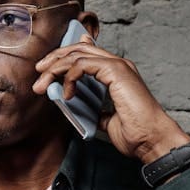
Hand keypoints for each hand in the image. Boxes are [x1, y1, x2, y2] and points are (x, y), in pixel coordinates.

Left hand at [33, 35, 189, 163]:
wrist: (151, 140)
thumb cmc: (135, 133)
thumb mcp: (107, 120)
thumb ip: (95, 109)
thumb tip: (80, 107)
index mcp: (117, 73)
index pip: (87, 53)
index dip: (64, 57)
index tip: (46, 70)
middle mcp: (118, 65)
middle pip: (79, 49)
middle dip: (55, 58)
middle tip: (38, 72)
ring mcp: (118, 66)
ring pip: (78, 54)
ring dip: (55, 67)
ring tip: (42, 84)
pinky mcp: (116, 71)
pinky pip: (82, 64)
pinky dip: (69, 76)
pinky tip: (67, 93)